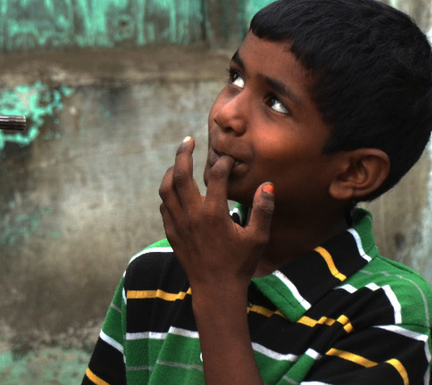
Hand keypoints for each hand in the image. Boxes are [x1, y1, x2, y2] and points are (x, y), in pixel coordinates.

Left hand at [158, 136, 273, 290]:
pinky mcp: (171, 232)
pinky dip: (167, 192)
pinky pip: (164, 205)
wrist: (216, 289)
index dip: (223, 163)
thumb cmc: (239, 264)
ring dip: (171, 171)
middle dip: (183, 153)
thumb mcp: (257, 238)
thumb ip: (263, 210)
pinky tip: (174, 188)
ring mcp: (178, 223)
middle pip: (181, 174)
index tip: (228, 159)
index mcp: (214, 214)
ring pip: (166, 188)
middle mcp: (192, 215)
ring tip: (179, 161)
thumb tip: (268, 185)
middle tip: (189, 140)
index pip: (216, 177)